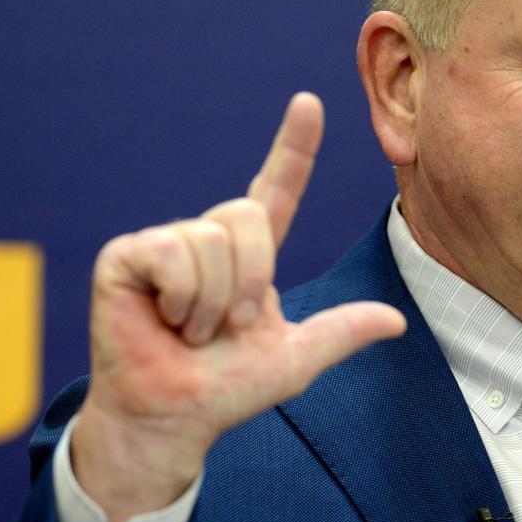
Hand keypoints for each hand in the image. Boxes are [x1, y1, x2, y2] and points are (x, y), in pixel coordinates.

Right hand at [72, 93, 405, 521]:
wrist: (174, 420)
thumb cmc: (225, 389)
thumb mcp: (294, 360)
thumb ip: (340, 332)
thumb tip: (395, 322)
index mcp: (249, 254)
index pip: (275, 189)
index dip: (293, 147)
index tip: (309, 102)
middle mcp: (207, 238)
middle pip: (244, 213)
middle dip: (249, 280)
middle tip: (229, 327)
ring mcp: (165, 243)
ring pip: (210, 239)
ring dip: (212, 301)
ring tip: (190, 330)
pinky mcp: (126, 255)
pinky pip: (171, 253)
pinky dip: (179, 296)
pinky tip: (163, 319)